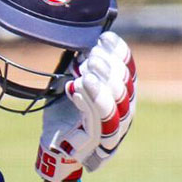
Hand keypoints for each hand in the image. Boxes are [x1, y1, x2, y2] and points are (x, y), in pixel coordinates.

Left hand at [35, 32, 136, 181]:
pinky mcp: (98, 140)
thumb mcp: (72, 83)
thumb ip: (80, 67)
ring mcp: (115, 127)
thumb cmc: (65, 111)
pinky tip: (75, 90)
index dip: (119, 53)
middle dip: (109, 68)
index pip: (127, 70)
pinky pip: (98, 121)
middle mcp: (125, 109)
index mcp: (122, 93)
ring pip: (116, 104)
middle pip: (124, 86)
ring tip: (85, 72)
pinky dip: (88, 103)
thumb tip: (81, 42)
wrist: (54, 143)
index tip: (104, 38)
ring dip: (101, 86)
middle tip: (92, 55)